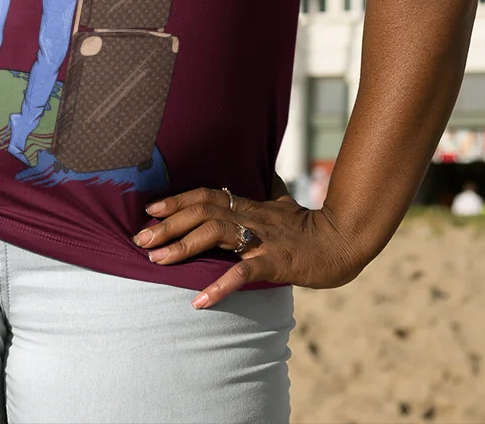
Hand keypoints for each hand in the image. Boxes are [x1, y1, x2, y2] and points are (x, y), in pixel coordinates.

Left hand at [132, 187, 365, 308]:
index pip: (208, 195)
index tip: (150, 209)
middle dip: (169, 224)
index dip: (177, 200)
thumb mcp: (286, 207)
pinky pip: (244, 272)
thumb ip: (270, 198)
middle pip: (203, 212)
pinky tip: (199, 301)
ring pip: (216, 234)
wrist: (344, 241)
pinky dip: (219, 286)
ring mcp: (264, 239)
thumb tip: (269, 183)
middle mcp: (253, 217)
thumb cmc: (313, 228)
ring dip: (183, 247)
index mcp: (251, 206)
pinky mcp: (277, 262)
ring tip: (157, 260)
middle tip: (140, 238)